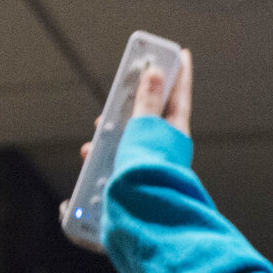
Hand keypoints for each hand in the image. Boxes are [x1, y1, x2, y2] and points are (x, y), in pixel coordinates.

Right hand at [79, 50, 195, 175]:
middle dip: (129, 107)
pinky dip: (103, 159)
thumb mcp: (144, 129)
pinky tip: (90, 164)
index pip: (180, 96)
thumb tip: (155, 72)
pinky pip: (117, 161)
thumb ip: (147, 101)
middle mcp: (166, 149)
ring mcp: (151, 164)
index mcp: (175, 134)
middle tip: (116, 101)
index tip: (182, 54)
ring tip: (92, 145)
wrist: (142, 218)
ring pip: (129, 140)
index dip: (180, 74)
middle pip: (150, 117)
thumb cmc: (145, 172)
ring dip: (108, 138)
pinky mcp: (136, 180)